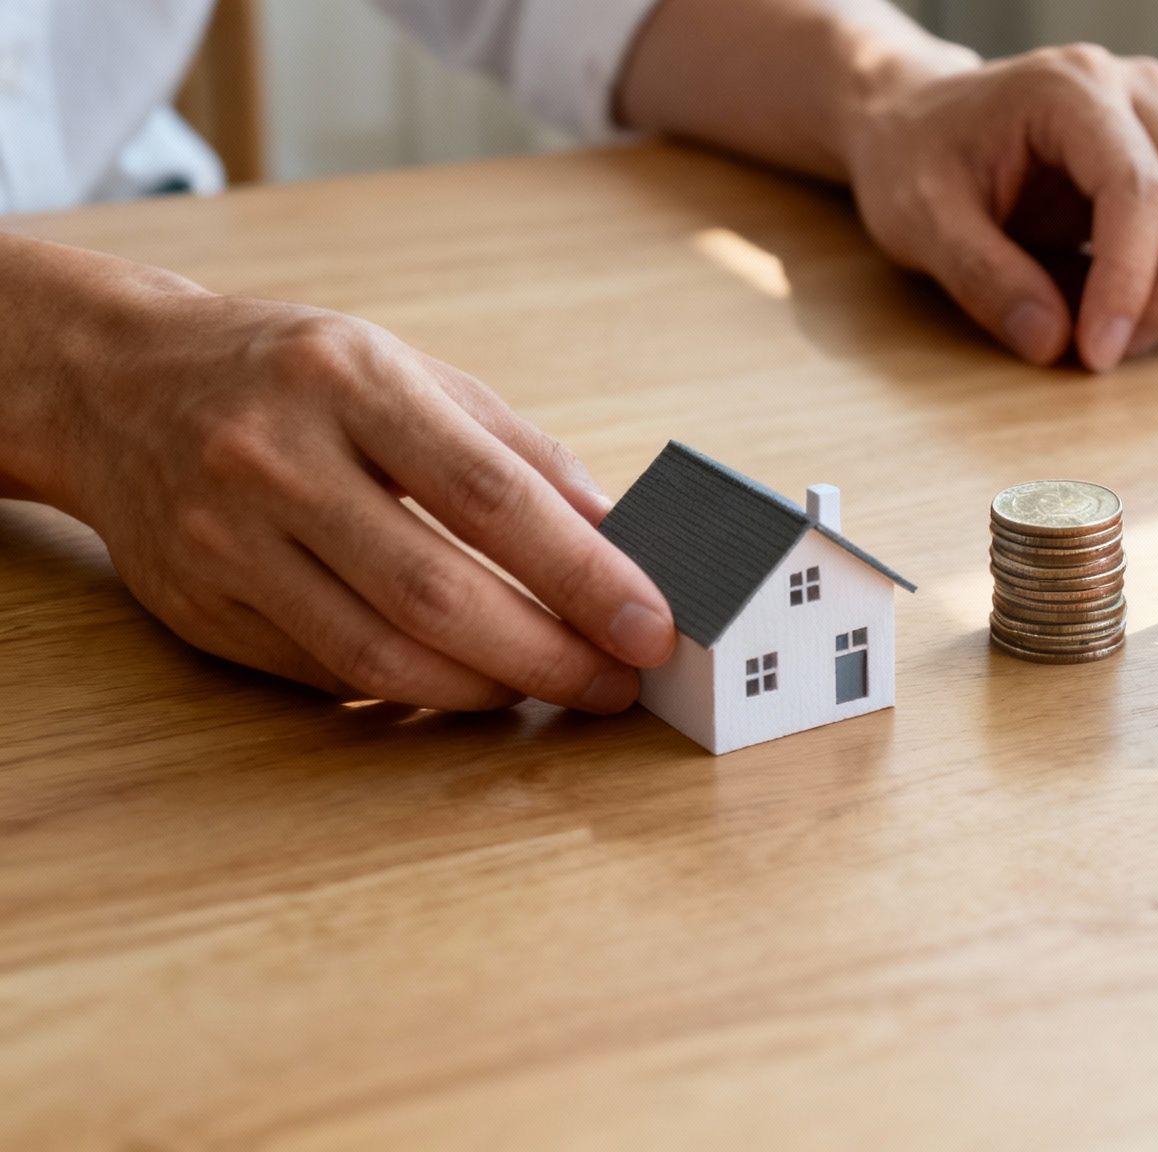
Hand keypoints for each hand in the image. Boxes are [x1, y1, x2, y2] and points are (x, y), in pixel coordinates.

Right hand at [11, 247, 677, 710]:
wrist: (116, 383)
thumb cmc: (295, 374)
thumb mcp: (411, 372)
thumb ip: (519, 453)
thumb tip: (620, 539)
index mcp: (350, 382)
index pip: (490, 497)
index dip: (583, 575)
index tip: (650, 626)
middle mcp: (276, 460)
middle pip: (437, 593)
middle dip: (548, 655)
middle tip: (616, 682)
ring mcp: (228, 542)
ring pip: (380, 655)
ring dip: (489, 689)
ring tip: (557, 689)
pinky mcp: (203, 609)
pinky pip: (332, 674)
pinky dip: (416, 688)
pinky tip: (471, 682)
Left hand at [844, 45, 1157, 371]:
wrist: (921, 123)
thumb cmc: (916, 160)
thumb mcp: (921, 221)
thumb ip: (983, 279)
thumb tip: (1054, 344)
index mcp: (1069, 90)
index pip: (1140, 188)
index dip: (1131, 282)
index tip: (1097, 353)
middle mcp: (1137, 91)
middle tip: (1110, 354)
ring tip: (1133, 336)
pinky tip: (1154, 312)